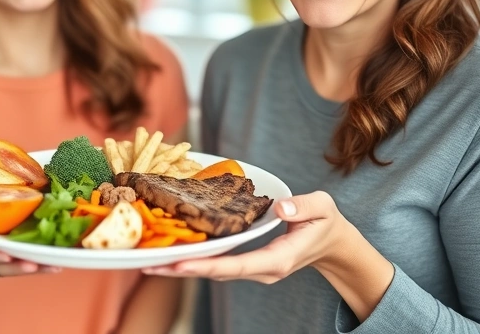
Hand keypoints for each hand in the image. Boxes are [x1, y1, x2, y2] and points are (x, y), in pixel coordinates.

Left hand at [142, 191, 349, 282]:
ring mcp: (252, 269)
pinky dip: (195, 257)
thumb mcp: (322, 209)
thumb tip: (281, 208)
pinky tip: (173, 249)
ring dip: (183, 265)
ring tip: (149, 260)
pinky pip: (218, 261)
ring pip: (213, 269)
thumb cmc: (326, 223)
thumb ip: (303, 208)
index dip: (207, 265)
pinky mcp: (247, 263)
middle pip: (216, 272)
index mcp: (276, 260)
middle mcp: (260, 270)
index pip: (236, 266)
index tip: (180, 263)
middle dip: (182, 268)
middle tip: (148, 265)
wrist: (331, 244)